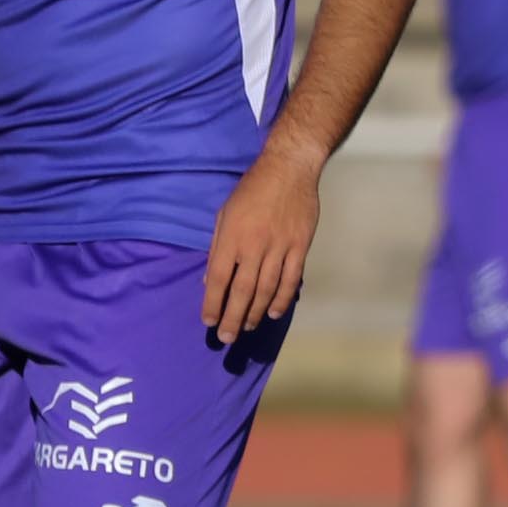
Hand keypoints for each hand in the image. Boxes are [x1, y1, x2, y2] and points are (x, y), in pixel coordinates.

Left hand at [203, 148, 320, 340]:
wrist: (289, 169)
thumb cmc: (251, 190)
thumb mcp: (224, 213)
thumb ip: (217, 247)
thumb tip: (208, 279)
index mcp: (231, 237)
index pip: (217, 278)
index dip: (212, 303)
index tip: (208, 321)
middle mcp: (254, 245)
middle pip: (241, 291)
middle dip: (232, 318)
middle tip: (226, 337)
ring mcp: (279, 247)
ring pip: (266, 290)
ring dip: (255, 313)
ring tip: (247, 328)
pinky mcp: (300, 247)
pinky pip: (291, 280)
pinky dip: (282, 299)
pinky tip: (274, 313)